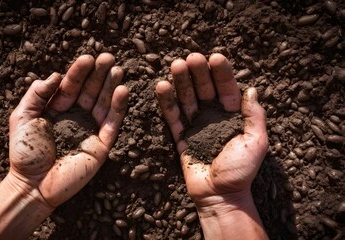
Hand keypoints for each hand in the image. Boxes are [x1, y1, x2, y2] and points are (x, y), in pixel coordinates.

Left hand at [9, 53, 128, 207]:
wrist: (32, 185)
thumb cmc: (25, 152)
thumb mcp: (23, 117)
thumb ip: (36, 94)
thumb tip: (55, 75)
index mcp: (58, 109)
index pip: (71, 86)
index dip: (79, 72)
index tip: (88, 57)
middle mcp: (76, 117)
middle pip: (91, 91)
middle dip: (99, 74)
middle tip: (108, 57)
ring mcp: (90, 130)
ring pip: (104, 104)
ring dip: (112, 86)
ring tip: (117, 70)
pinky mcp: (101, 145)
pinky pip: (112, 124)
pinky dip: (119, 108)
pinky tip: (123, 91)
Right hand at [156, 53, 267, 206]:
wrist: (220, 196)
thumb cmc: (241, 171)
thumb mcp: (256, 142)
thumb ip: (254, 116)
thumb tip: (251, 89)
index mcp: (233, 117)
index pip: (227, 89)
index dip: (221, 73)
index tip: (215, 56)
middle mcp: (213, 118)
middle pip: (204, 90)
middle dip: (198, 73)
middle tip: (190, 58)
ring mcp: (196, 126)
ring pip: (187, 99)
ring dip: (181, 82)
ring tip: (175, 66)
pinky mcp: (181, 137)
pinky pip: (173, 117)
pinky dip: (167, 102)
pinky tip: (162, 86)